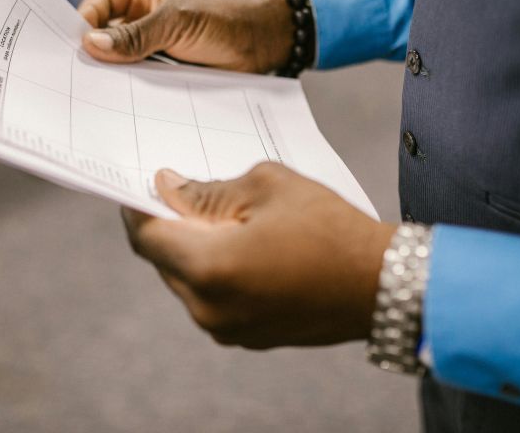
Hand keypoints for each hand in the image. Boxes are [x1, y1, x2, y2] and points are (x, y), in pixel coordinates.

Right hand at [78, 0, 295, 72]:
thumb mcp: (176, 22)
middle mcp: (143, 19)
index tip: (75, 43)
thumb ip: (136, 34)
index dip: (84, 19)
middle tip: (77, 72)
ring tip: (95, 90)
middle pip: (105, 34)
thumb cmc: (224, 19)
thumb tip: (92, 44)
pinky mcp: (165, 72)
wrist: (263, 45)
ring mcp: (153, 47)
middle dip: (93, 51)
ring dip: (112, 74)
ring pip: (121, 60)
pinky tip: (121, 101)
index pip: (100, 2)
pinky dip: (131, 89)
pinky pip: (139, 80)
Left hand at [123, 163, 395, 348]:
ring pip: (186, 280)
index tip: (138, 183)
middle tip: (181, 191)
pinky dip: (213, 270)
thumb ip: (207, 189)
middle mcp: (207, 307)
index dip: (136, 207)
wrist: (382, 285)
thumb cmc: (329, 228)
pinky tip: (237, 245)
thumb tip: (168, 187)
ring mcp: (226, 328)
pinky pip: (211, 298)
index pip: (146, 236)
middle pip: (163, 260)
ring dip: (191, 248)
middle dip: (167, 225)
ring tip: (217, 216)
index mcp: (208, 268)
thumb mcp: (266, 187)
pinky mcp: (246, 336)